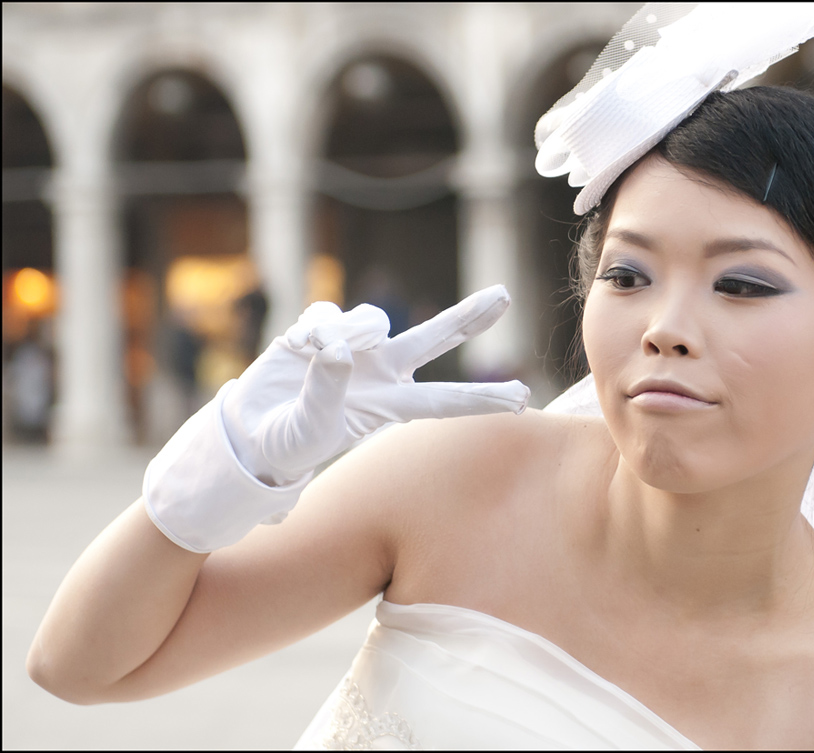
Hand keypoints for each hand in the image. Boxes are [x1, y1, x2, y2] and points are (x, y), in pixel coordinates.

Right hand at [222, 285, 529, 485]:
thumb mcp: (309, 429)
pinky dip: (313, 329)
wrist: (252, 429)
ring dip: (347, 334)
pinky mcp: (325, 328)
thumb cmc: (289, 443)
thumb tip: (338, 348)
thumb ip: (327, 389)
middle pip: (435, 337)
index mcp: (387, 406)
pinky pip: (330, 313)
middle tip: (504, 296)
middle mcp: (382, 372)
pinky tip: (297, 348)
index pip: (443, 401)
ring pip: (373, 319)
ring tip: (313, 357)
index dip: (482, 399)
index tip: (524, 398)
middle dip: (469, 315)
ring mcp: (356, 348)